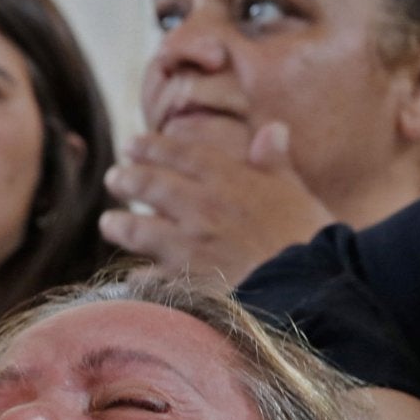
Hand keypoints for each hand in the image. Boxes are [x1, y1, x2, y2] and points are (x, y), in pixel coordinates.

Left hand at [99, 121, 332, 283]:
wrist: (309, 291)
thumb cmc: (310, 240)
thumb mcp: (296, 192)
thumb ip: (276, 162)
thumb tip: (273, 129)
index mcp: (229, 180)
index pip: (180, 154)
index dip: (151, 147)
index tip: (131, 145)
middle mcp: (202, 208)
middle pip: (150, 185)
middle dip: (127, 179)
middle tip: (113, 178)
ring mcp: (189, 247)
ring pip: (139, 230)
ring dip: (120, 225)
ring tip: (110, 223)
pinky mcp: (186, 284)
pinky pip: (149, 280)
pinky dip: (138, 280)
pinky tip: (132, 280)